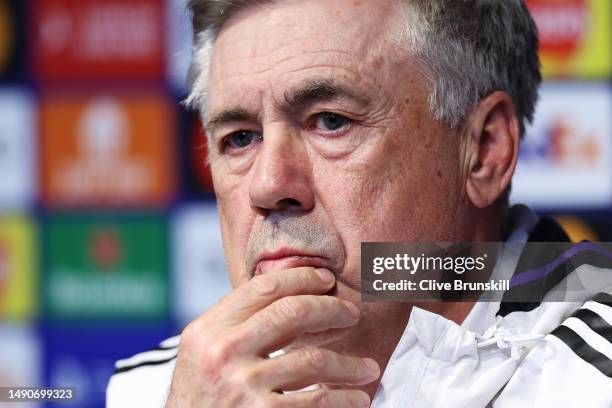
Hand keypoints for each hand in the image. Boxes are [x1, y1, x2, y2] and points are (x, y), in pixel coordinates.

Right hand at [165, 267, 379, 406]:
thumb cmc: (199, 397)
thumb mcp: (203, 352)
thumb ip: (238, 324)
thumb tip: (291, 295)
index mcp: (209, 329)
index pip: (264, 287)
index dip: (302, 278)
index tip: (325, 280)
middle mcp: (224, 352)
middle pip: (294, 312)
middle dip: (332, 309)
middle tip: (352, 314)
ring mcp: (243, 385)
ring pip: (314, 360)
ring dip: (350, 364)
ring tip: (367, 368)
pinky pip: (317, 401)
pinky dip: (345, 399)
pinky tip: (356, 398)